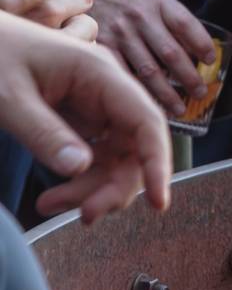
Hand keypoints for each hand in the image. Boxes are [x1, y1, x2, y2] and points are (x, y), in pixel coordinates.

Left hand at [0, 12, 170, 223]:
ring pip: (114, 157)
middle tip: (85, 216)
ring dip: (92, 189)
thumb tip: (80, 169)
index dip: (157, 162)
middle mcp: (106, 90)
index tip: (158, 202)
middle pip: (133, 147)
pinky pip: (92, 155)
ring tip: (50, 207)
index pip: (146, 121)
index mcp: (99, 73)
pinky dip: (78, 180)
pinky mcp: (78, 117)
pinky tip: (54, 196)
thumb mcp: (8, 96)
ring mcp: (93, 104)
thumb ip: (44, 132)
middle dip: (114, 186)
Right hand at [69, 0, 213, 115]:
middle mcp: (139, 15)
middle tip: (200, 93)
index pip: (186, 24)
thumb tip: (201, 56)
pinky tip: (148, 105)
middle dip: (189, 78)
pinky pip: (124, 74)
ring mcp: (119, 32)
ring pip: (148, 69)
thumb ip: (176, 22)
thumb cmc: (131, 2)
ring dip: (166, 93)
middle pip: (170, 52)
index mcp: (158, 1)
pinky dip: (138, 92)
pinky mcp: (101, 46)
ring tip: (180, 109)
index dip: (202, 44)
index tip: (211, 61)